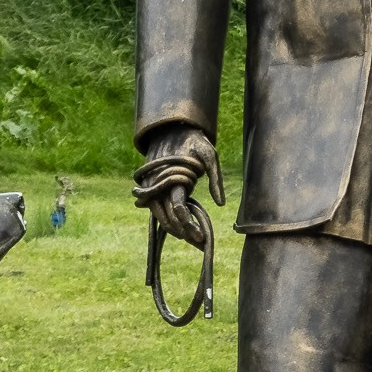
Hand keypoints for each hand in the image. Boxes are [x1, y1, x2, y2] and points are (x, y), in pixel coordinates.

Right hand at [133, 123, 222, 247]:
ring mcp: (151, 187)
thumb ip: (216, 179)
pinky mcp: (151, 188)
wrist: (171, 129)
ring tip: (193, 239)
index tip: (201, 236)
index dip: (188, 224)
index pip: (178, 208)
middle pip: (168, 218)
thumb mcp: (210, 154)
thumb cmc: (193, 141)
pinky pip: (158, 210)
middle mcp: (157, 185)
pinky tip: (182, 229)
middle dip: (184, 232)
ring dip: (175, 230)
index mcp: (172, 177)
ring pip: (160, 217)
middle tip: (201, 242)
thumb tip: (221, 204)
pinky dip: (168, 220)